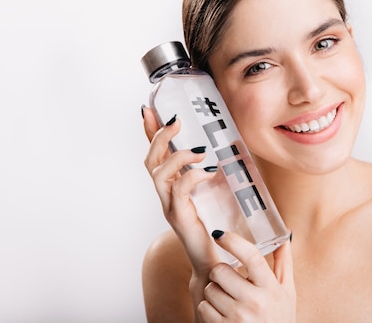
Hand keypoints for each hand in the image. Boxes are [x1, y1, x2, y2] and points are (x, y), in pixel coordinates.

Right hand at [142, 107, 219, 274]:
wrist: (215, 262)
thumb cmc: (216, 228)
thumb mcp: (214, 195)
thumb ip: (213, 176)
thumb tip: (222, 152)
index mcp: (172, 188)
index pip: (154, 155)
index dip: (149, 133)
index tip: (148, 109)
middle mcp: (166, 196)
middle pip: (150, 161)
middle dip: (159, 137)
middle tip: (176, 121)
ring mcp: (171, 207)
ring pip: (159, 174)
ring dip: (178, 156)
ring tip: (199, 151)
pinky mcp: (181, 217)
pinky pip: (179, 191)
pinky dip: (192, 176)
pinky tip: (208, 171)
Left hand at [198, 231, 295, 322]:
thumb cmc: (280, 319)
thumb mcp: (287, 292)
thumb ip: (284, 263)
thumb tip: (285, 236)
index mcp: (271, 288)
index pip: (251, 256)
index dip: (233, 241)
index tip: (220, 234)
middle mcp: (254, 302)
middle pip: (221, 271)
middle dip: (220, 271)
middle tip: (227, 277)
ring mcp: (238, 317)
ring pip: (210, 289)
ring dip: (214, 290)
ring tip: (227, 297)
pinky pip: (204, 307)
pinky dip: (208, 307)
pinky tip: (221, 311)